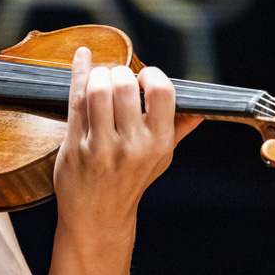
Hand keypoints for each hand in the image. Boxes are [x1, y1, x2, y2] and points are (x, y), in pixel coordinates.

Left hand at [53, 47, 200, 230]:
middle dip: (119, 72)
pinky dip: (78, 73)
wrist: (98, 217)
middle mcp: (132, 145)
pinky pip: (75, 100)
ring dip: (98, 74)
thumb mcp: (160, 160)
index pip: (162, 91)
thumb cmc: (130, 183)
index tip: (143, 76)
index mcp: (158, 144)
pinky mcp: (75, 146)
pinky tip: (82, 57)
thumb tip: (199, 109)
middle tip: (116, 77)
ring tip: (100, 78)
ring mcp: (101, 146)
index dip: (151, 74)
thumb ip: (177, 130)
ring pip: (97, 90)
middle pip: (125, 85)